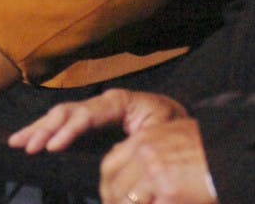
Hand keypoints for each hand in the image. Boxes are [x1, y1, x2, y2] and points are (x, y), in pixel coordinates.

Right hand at [8, 89, 187, 153]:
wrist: (180, 122)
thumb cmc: (174, 128)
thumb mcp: (161, 136)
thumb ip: (138, 145)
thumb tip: (115, 160)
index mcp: (117, 102)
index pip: (87, 115)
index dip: (68, 131)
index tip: (53, 147)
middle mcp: (100, 103)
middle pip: (67, 113)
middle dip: (46, 129)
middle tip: (28, 146)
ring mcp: (93, 112)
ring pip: (60, 117)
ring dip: (38, 129)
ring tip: (18, 142)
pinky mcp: (90, 125)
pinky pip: (63, 125)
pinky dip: (44, 132)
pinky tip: (28, 140)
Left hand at [99, 118, 215, 203]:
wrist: (224, 154)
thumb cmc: (203, 146)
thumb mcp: (169, 135)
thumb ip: (147, 149)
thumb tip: (131, 169)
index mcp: (143, 139)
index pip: (109, 165)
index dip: (108, 185)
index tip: (110, 196)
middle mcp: (145, 155)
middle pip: (114, 186)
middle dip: (114, 202)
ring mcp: (156, 175)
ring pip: (126, 202)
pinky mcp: (169, 194)